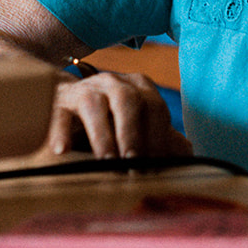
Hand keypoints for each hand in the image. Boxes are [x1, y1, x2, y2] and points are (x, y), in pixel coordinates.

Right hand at [47, 69, 192, 158]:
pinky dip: (60, 131)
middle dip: (132, 134)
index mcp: (140, 87)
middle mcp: (114, 82)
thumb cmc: (110, 121)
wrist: (67, 103)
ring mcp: (85, 88)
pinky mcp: (58, 100)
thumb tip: (188, 159)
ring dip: (102, 135)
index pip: (155, 108)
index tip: (157, 165)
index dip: (158, 136)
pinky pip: (59, 113)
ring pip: (94, 105)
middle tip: (134, 164)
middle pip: (127, 102)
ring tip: (106, 162)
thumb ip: (162, 139)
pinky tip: (62, 151)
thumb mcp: (137, 126)